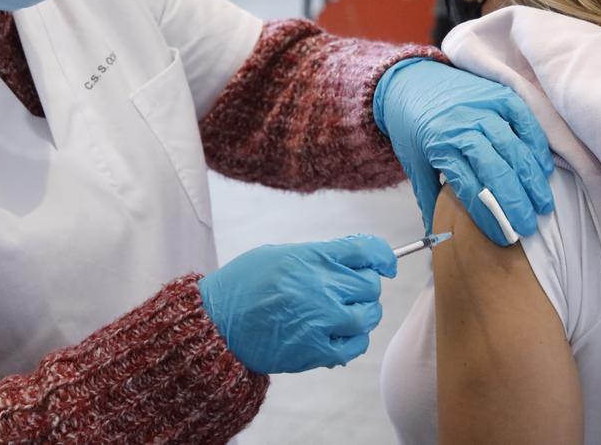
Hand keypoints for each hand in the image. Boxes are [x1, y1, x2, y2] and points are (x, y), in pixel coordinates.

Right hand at [198, 235, 396, 373]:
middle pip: (370, 285)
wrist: (214, 325)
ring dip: (362, 314)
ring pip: (369, 315)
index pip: (367, 250)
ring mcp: (321, 319)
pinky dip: (354, 340)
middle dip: (363, 288)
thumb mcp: (278, 255)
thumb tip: (353, 260)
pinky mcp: (316, 350)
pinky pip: (357, 345)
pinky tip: (340, 336)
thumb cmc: (242, 286)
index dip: (383, 257)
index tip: (386, 265)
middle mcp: (322, 286)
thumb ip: (318, 256)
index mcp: (312, 257)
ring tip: (344, 315)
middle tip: (348, 293)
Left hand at [374, 59, 554, 245]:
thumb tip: (438, 238)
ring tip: (543, 204)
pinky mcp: (499, 94)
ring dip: (532, 180)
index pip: (471, 189)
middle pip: (497, 171)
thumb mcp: (413, 163)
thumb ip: (429, 198)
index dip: (490, 216)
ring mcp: (483, 108)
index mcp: (440, 147)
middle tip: (529, 226)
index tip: (505, 237)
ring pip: (514, 148)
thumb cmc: (413, 127)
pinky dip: (537, 146)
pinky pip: (525, 121)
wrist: (411, 82)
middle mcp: (463, 126)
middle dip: (517, 203)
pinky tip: (543, 169)